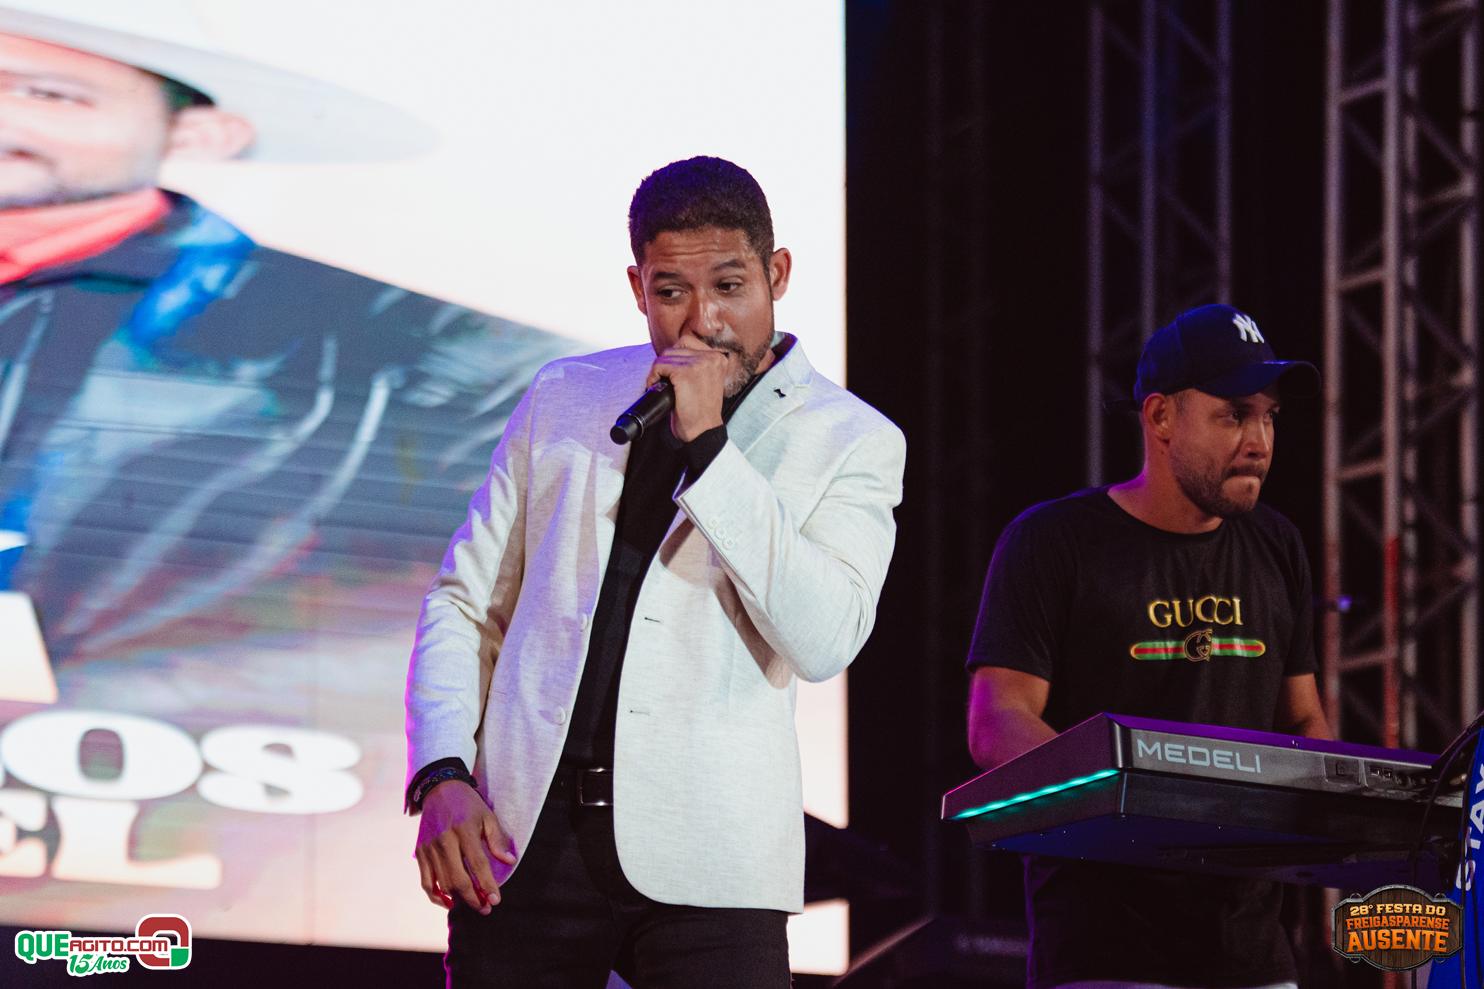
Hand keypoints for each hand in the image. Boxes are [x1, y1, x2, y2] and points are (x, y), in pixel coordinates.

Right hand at [414, 781, 515, 914]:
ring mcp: (429, 848)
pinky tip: (449, 903)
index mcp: (464, 830)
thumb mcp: (487, 815)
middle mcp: (444, 840)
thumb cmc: (467, 804)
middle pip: (458, 879)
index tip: (496, 900)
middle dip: (473, 898)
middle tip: (486, 908)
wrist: (439, 789)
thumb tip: (509, 861)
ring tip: (473, 904)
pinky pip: (426, 882)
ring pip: (442, 884)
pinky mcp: (420, 852)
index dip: (487, 885)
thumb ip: (497, 840)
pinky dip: (436, 896)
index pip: (477, 864)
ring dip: (458, 900)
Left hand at [646, 337, 727, 441]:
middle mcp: (712, 358)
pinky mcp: (685, 373)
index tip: (673, 374)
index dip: (675, 357)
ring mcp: (699, 364)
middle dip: (665, 364)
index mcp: (718, 358)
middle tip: (665, 382)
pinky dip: (653, 377)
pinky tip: (657, 388)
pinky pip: (659, 366)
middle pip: (674, 347)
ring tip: (661, 386)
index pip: (687, 341)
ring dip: (658, 371)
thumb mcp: (705, 380)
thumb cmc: (700, 411)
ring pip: (665, 356)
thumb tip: (672, 352)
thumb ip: (696, 363)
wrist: (702, 432)